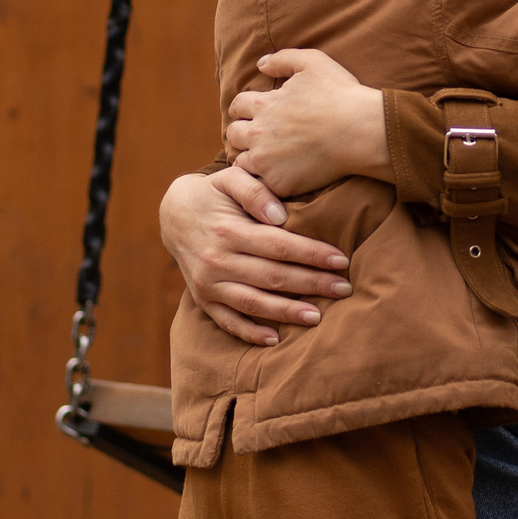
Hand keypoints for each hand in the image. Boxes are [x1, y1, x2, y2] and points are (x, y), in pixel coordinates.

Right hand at [158, 168, 352, 346]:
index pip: (279, 246)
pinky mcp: (203, 300)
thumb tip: (280, 215)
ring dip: (288, 312)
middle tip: (344, 288)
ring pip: (254, 303)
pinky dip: (250, 333)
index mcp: (228, 231)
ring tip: (318, 317)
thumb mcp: (230, 179)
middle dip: (312, 284)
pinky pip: (228, 322)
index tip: (341, 260)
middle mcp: (217, 261)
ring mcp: (208, 284)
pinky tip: (276, 340)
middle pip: (273, 277)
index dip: (312, 254)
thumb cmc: (213, 194)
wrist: (173, 214)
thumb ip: (255, 190)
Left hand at [225, 50, 390, 193]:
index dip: (245, 108)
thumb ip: (282, 59)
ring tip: (266, 159)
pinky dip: (266, 180)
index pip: (237, 106)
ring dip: (250, 158)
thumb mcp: (312, 62)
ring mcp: (266, 161)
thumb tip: (260, 65)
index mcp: (263, 104)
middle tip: (259, 138)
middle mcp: (258, 133)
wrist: (361, 131)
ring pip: (242, 162)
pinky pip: (260, 185)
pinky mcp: (279, 183)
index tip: (256, 114)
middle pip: (234, 134)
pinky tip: (279, 175)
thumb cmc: (340, 95)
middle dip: (243, 133)